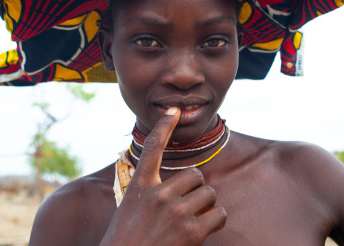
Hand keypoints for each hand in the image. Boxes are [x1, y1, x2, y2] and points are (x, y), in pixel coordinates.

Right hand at [100, 107, 226, 245]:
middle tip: (189, 203)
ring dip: (206, 204)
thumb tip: (173, 185)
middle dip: (197, 188)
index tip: (174, 110)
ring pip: (209, 193)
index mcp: (139, 186)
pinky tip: (206, 228)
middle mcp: (158, 194)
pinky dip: (216, 220)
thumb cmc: (125, 241)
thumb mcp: (129, 209)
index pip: (152, 148)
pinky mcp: (191, 232)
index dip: (164, 126)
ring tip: (194, 219)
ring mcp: (175, 212)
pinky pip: (219, 214)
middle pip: (195, 174)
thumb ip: (148, 193)